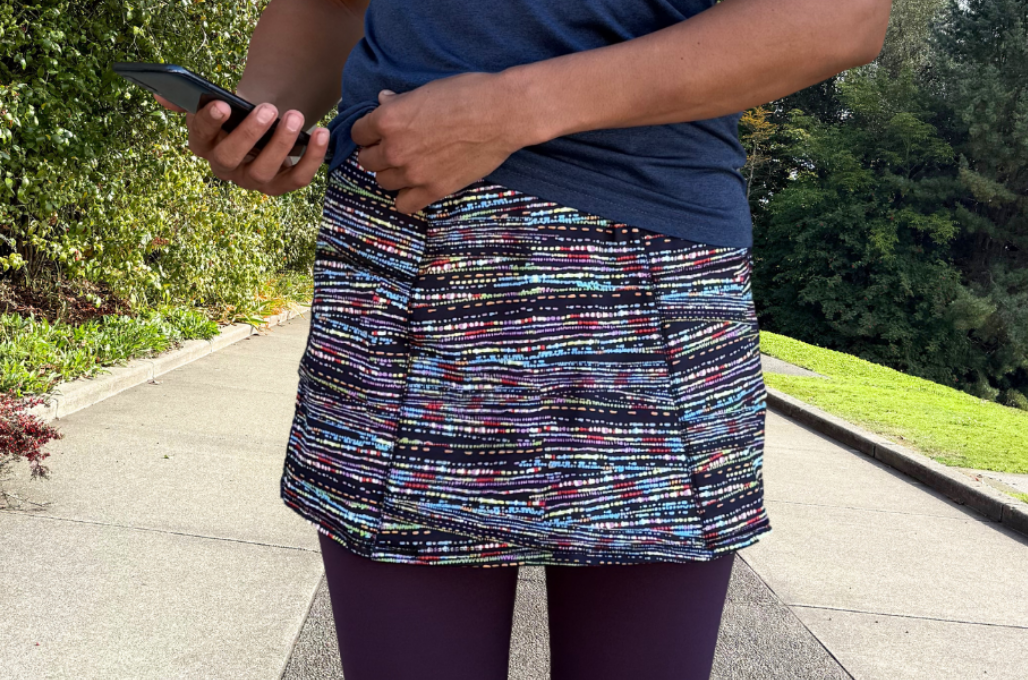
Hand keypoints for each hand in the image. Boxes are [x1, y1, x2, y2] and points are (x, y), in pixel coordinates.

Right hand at [153, 94, 329, 195]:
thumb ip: (191, 100)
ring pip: (264, 171)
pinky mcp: (281, 186)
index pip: (200, 136)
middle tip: (268, 108)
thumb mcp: (217, 105)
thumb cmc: (237, 116)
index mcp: (203, 145)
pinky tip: (321, 134)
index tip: (222, 104)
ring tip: (296, 116)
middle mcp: (225, 168)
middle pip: (231, 157)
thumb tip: (161, 95)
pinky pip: (298, 178)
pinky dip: (312, 158)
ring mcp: (253, 181)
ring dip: (282, 144)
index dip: (208, 122)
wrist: (263, 130)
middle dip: (250, 134)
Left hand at [351, 72, 530, 214]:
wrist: (501, 114)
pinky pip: (404, 204)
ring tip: (407, 165)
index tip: (380, 131)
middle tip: (395, 147)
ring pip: (383, 182)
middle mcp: (394, 149)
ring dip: (391, 173)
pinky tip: (415, 186)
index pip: (359, 133)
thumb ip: (399, 102)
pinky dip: (406, 197)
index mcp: (388, 120)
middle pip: (367, 160)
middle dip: (377, 152)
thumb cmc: (467, 94)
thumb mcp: (426, 90)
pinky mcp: (433, 190)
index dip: (369, 131)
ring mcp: (413, 173)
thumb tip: (383, 101)